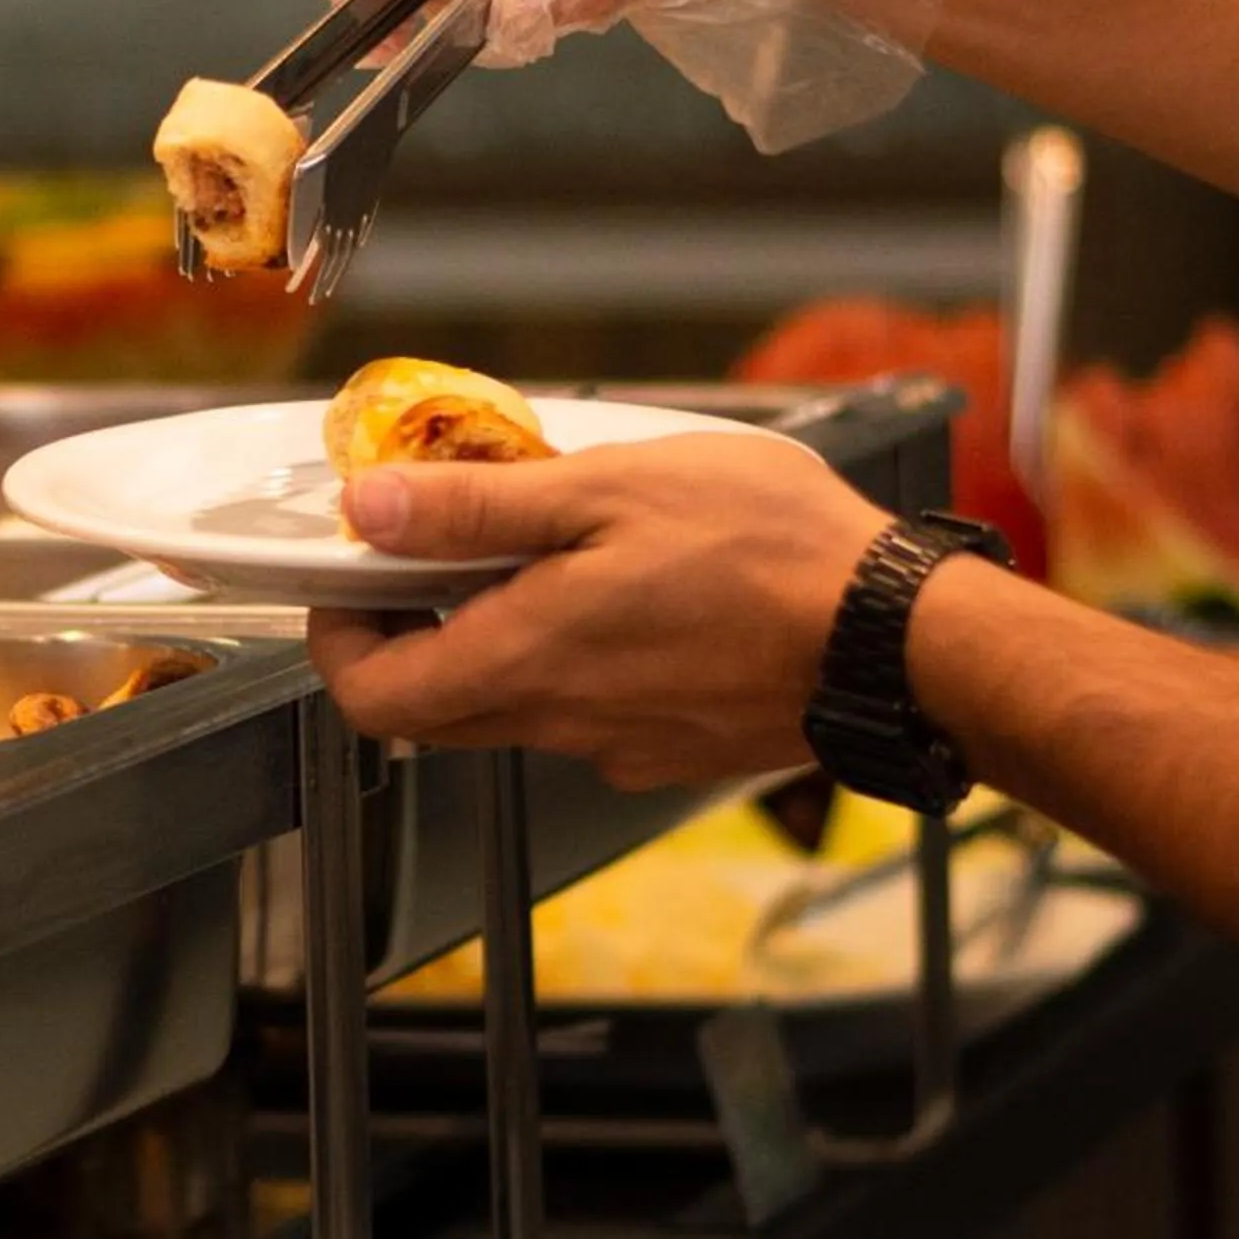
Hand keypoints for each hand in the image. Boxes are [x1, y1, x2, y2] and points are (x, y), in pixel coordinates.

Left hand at [306, 436, 889, 789]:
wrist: (897, 642)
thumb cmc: (769, 554)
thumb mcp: (605, 490)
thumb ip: (476, 508)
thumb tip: (369, 510)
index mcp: (524, 660)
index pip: (372, 696)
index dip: (341, 637)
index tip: (357, 572)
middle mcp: (560, 723)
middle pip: (438, 703)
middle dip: (419, 626)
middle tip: (450, 541)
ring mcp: (620, 745)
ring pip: (519, 703)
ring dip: (509, 634)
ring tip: (565, 545)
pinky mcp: (676, 747)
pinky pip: (595, 710)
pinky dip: (586, 656)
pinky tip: (642, 591)